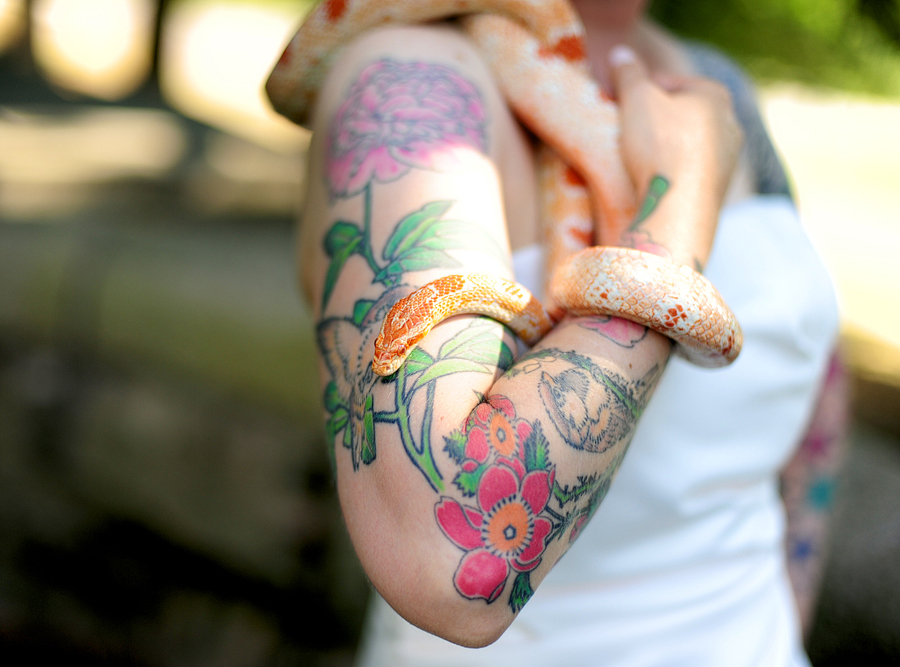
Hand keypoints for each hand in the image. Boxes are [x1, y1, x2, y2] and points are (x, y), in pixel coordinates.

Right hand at [609, 45, 742, 265]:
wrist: (678, 207)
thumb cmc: (660, 144)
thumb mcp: (636, 98)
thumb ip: (628, 73)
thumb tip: (621, 54)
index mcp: (716, 95)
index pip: (671, 82)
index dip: (640, 89)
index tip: (618, 102)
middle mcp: (730, 126)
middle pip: (682, 115)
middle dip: (656, 119)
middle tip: (625, 128)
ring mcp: (727, 162)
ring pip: (687, 146)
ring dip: (664, 148)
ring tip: (635, 157)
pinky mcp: (717, 193)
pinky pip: (688, 174)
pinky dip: (670, 174)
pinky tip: (650, 182)